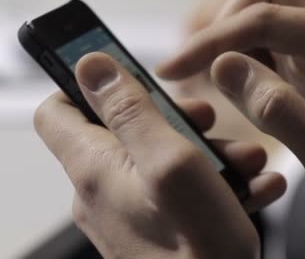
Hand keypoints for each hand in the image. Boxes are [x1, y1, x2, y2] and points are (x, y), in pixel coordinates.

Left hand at [35, 53, 285, 258]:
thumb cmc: (198, 249)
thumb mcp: (170, 161)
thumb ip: (129, 109)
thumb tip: (90, 64)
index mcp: (93, 167)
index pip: (56, 109)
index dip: (85, 85)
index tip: (126, 74)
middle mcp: (100, 189)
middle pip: (120, 128)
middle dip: (170, 116)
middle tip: (209, 121)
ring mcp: (124, 212)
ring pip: (155, 157)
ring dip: (202, 150)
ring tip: (245, 161)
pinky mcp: (149, 230)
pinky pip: (171, 190)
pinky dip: (206, 182)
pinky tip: (248, 187)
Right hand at [158, 0, 304, 186]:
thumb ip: (279, 110)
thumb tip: (221, 64)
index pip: (267, 17)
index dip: (212, 41)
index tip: (170, 70)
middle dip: (221, 24)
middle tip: (191, 70)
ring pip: (261, 2)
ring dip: (227, 35)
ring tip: (206, 78)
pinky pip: (266, 29)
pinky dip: (238, 49)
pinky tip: (231, 83)